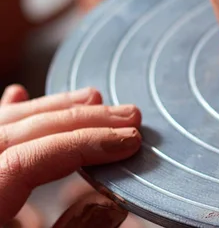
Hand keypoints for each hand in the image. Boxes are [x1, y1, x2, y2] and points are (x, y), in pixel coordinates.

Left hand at [0, 85, 141, 226]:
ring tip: (95, 98)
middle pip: (17, 133)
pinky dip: (10, 113)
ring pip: (4, 125)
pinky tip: (21, 95)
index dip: (80, 145)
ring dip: (53, 109)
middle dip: (78, 120)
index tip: (128, 141)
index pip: (25, 160)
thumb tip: (113, 203)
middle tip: (128, 116)